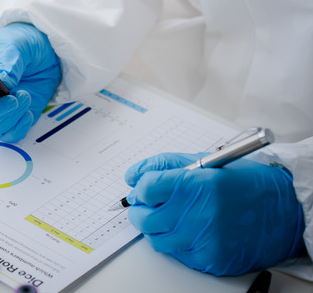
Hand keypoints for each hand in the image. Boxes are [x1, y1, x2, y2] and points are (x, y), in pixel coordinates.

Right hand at [0, 23, 60, 141]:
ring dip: (11, 117)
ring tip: (25, 95)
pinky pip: (8, 135)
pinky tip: (28, 110)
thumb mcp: (16, 45)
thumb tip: (5, 83)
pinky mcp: (9, 120)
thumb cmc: (21, 44)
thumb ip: (9, 63)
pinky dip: (19, 127)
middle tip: (13, 101)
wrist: (44, 54)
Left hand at [124, 152, 305, 275]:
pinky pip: (177, 254)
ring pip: (157, 239)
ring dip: (157, 227)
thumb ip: (166, 165)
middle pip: (145, 218)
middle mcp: (200, 214)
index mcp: (198, 184)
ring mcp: (204, 240)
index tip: (144, 188)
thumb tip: (134, 175)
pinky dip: (177, 242)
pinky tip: (190, 230)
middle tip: (148, 205)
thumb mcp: (207, 162)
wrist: (286, 212)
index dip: (141, 188)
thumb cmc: (248, 183)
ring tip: (172, 216)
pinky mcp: (210, 259)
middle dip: (141, 210)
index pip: (147, 189)